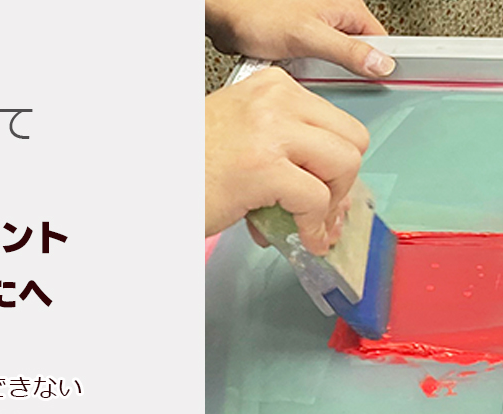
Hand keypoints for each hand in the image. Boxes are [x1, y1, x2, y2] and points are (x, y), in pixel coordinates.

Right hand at [206, 67, 368, 254]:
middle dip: (343, 181)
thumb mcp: (243, 135)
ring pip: (344, 164)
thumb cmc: (190, 163)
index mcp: (272, 87)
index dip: (336, 161)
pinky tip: (300, 236)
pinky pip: (316, 199)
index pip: (335, 120)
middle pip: (351, 138)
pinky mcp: (264, 167)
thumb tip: (325, 190)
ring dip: (333, 202)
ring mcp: (271, 131)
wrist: (152, 180)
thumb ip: (284, 149)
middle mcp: (276, 101)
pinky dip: (313, 225)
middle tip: (325, 209)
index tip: (328, 188)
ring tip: (312, 224)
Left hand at [207, 0, 393, 77]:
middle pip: (359, 56)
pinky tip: (295, 74)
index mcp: (346, 10)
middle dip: (347, 74)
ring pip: (336, 65)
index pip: (380, 43)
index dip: (380, 65)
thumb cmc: (257, 12)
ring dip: (323, 76)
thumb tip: (380, 64)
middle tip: (332, 79)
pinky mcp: (301, 44)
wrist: (224, 15)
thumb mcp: (308, 35)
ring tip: (307, 71)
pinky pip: (315, 67)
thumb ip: (347, 51)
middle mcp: (335, 19)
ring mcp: (318, 32)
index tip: (378, 84)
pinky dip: (307, 75)